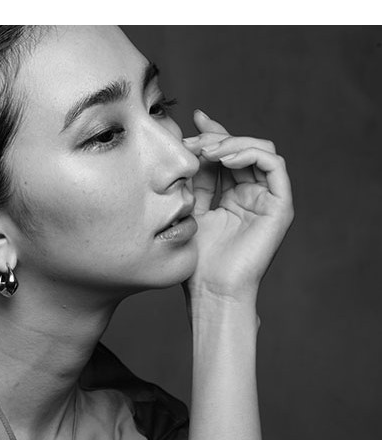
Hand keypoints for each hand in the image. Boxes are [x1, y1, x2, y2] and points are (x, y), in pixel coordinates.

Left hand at [182, 110, 294, 299]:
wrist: (211, 290)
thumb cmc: (197, 260)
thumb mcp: (190, 210)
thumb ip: (194, 181)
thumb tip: (189, 148)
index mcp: (231, 196)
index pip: (226, 156)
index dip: (212, 134)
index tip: (192, 120)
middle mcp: (252, 195)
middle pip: (241, 149)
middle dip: (216, 138)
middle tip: (192, 141)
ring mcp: (268, 199)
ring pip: (260, 150)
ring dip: (232, 143)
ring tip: (206, 150)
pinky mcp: (280, 205)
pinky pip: (274, 164)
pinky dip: (251, 153)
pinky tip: (226, 158)